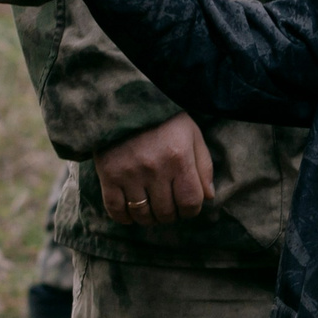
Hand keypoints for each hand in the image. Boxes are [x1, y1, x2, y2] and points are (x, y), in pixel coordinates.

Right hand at [93, 112, 214, 225]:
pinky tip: (130, 212)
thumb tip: (208, 197)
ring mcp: (130, 173)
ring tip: (150, 208)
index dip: (191, 210)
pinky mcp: (108, 175)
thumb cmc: (163, 118)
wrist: (124, 100)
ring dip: (149, 218)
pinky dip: (124, 217)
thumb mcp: (192, 134)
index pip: (191, 202)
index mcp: (179, 158)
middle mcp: (155, 168)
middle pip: (166, 212)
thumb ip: (204, 166)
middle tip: (168, 206)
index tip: (186, 205)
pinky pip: (116, 210)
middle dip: (171, 215)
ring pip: (142, 215)